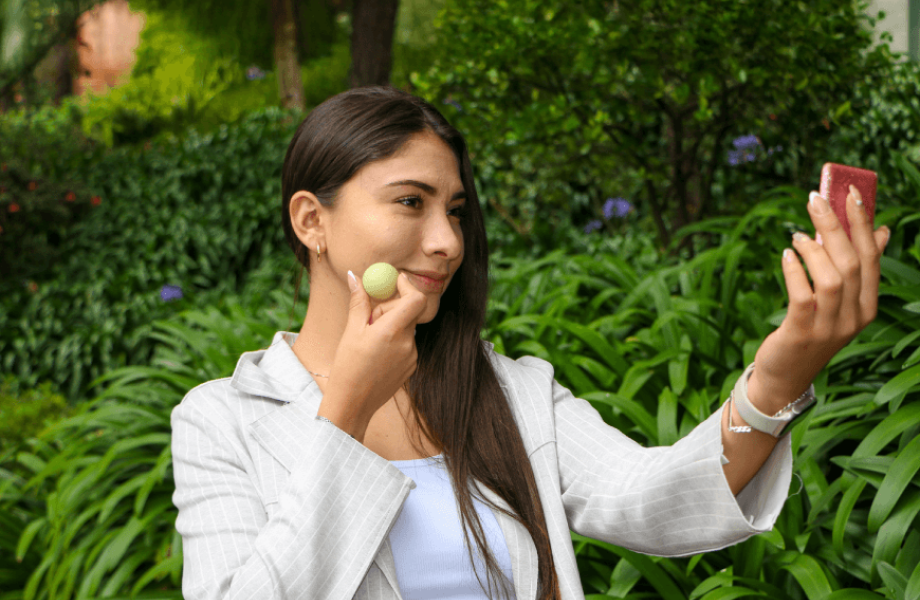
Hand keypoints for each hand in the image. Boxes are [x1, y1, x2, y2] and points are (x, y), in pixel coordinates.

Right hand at [323, 271, 427, 424]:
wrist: (353, 403)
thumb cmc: (348, 367)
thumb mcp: (351, 331)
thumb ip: (359, 302)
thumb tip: (355, 277)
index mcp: (392, 331)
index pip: (416, 299)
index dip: (407, 286)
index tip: (395, 281)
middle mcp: (407, 343)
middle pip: (409, 312)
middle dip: (392, 307)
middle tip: (371, 316)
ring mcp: (412, 356)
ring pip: (407, 328)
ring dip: (392, 325)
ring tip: (370, 341)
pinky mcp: (412, 366)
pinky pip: (407, 344)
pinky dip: (395, 341)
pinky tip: (377, 354)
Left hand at [749, 185, 890, 408]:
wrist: (784, 376)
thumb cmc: (809, 331)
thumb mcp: (838, 303)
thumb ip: (856, 270)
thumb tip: (880, 231)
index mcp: (867, 306)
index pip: (871, 258)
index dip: (863, 224)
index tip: (852, 193)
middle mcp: (854, 317)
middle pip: (852, 263)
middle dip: (836, 227)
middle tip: (815, 199)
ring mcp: (830, 327)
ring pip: (832, 278)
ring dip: (814, 249)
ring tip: (797, 235)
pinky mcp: (802, 332)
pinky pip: (803, 296)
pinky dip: (795, 271)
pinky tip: (786, 255)